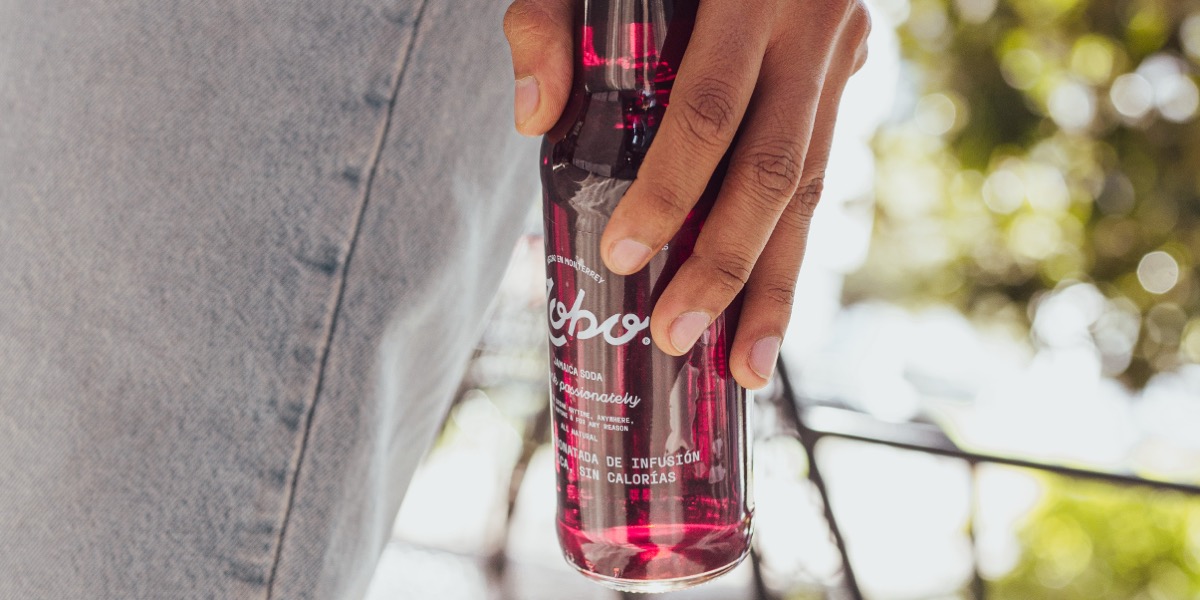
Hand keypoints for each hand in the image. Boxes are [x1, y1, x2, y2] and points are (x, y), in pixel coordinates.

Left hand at [504, 0, 869, 389]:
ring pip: (816, 187)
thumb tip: (534, 117)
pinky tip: (766, 307)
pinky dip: (791, 245)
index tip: (625, 253)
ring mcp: (843, 51)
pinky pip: (822, 172)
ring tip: (745, 366)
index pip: (707, 107)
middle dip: (727, 265)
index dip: (671, 188)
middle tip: (678, 338)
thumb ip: (551, 17)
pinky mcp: (849, 72)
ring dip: (778, 284)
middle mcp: (814, 24)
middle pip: (775, 168)